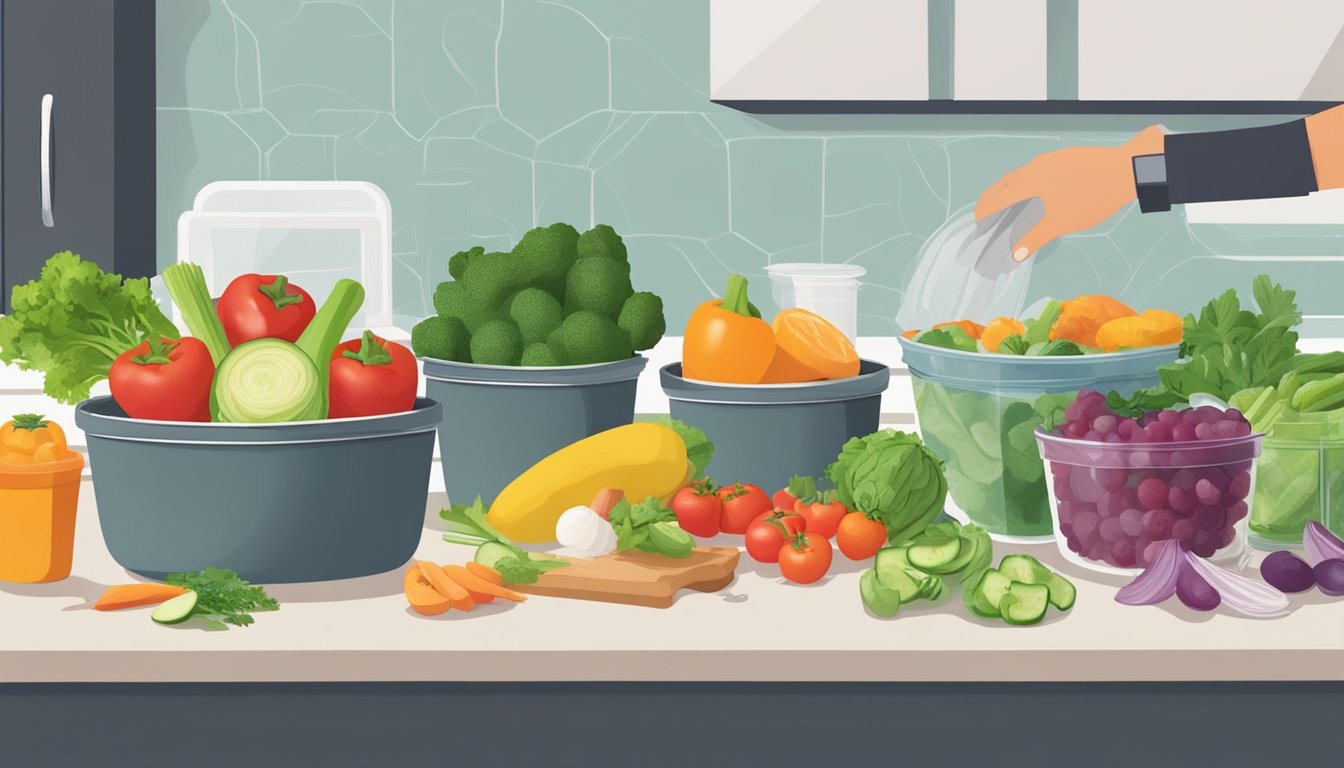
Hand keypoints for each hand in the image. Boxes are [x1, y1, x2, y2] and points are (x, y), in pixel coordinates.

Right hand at [975, 125, 1166, 261]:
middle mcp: (1036, 166)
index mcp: (1030, 181)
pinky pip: (1037, 170)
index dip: (986, 210)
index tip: (977, 220)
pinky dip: (1027, 182)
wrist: (1129, 168)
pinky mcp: (1067, 157)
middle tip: (984, 209)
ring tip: (1007, 199)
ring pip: (1022, 174)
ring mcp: (1052, 159)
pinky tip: (1038, 190)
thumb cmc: (1094, 196)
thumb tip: (1014, 256)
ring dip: (1009, 187)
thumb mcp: (1063, 222)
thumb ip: (1035, 238)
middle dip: (992, 196)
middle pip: (1006, 181)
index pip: (999, 197)